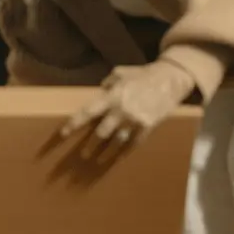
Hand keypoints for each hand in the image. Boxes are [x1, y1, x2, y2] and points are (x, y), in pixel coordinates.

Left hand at [61, 60, 194, 158]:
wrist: (170, 79)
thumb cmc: (143, 74)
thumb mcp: (120, 73)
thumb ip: (107, 84)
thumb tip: (99, 92)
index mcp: (111, 96)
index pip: (87, 112)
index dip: (74, 124)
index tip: (63, 134)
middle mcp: (120, 111)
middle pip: (100, 133)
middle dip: (90, 145)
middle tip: (82, 154)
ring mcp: (134, 120)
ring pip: (116, 141)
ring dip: (106, 153)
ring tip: (99, 160)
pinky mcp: (147, 127)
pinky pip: (133, 143)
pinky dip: (125, 151)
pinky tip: (119, 157)